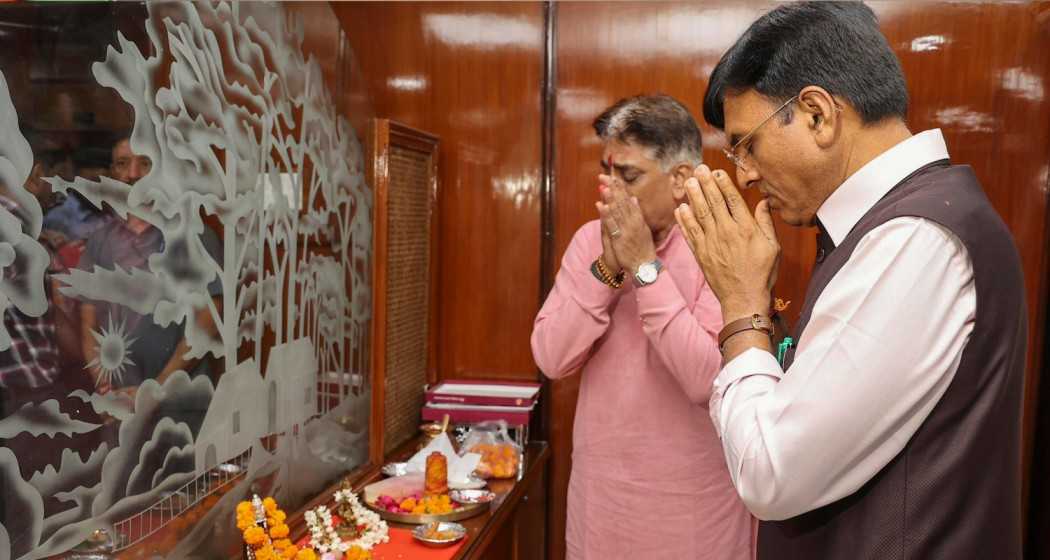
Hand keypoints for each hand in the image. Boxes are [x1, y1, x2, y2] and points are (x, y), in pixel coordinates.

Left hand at [597, 174, 655, 272]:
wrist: (644, 265)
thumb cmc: (643, 248)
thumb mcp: (643, 227)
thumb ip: (637, 213)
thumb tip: (634, 199)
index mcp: (637, 217)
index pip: (627, 198)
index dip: (619, 187)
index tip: (612, 176)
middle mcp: (632, 221)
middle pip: (621, 201)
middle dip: (612, 188)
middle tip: (603, 176)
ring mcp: (626, 229)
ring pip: (617, 211)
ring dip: (610, 198)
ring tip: (603, 186)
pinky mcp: (620, 238)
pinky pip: (612, 225)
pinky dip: (607, 215)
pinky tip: (601, 206)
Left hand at [674, 165, 779, 319]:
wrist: (743, 299)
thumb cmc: (762, 274)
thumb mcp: (773, 248)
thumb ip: (766, 223)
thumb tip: (764, 202)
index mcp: (746, 230)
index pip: (732, 201)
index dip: (723, 185)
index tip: (716, 172)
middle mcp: (727, 233)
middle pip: (714, 203)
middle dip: (705, 185)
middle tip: (698, 169)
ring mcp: (712, 244)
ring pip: (700, 215)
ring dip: (693, 197)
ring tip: (688, 182)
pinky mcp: (701, 254)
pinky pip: (690, 234)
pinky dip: (684, 221)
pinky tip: (680, 208)